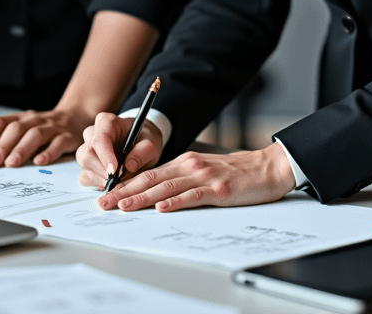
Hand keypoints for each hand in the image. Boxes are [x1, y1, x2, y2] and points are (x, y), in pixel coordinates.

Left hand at [0, 107, 92, 167]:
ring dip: (21, 149)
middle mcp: (34, 120)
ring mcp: (52, 127)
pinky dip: (49, 152)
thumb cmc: (42, 128)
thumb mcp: (18, 129)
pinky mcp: (68, 137)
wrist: (76, 116)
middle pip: (16, 128)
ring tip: (11, 164)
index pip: (0, 123)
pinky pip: (58, 143)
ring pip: (35, 134)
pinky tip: (39, 162)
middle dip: (2, 146)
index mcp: (20, 119)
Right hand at [76, 112, 164, 186]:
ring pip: (84, 165)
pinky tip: (110, 184)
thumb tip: (129, 166)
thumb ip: (143, 151)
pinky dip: (96, 184)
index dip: (105, 156)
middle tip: (118, 181)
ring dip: (99, 178)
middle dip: (102, 170)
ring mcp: (87, 148)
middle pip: (88, 153)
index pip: (100, 138)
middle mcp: (93, 133)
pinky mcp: (88, 164)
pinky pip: (85, 176)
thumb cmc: (144, 138)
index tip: (114, 171)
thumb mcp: (151, 142)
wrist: (141, 143)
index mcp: (107, 122)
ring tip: (117, 183)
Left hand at [96, 143, 295, 211]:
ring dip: (142, 198)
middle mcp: (190, 166)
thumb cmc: (236, 173)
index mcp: (185, 162)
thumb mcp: (205, 172)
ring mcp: (204, 176)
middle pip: (151, 179)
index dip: (126, 185)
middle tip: (103, 203)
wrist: (267, 168)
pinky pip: (193, 196)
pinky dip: (175, 202)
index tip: (107, 195)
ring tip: (123, 206)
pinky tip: (161, 208)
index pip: (149, 174)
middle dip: (124, 192)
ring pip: (166, 188)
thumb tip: (157, 195)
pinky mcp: (218, 189)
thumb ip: (183, 180)